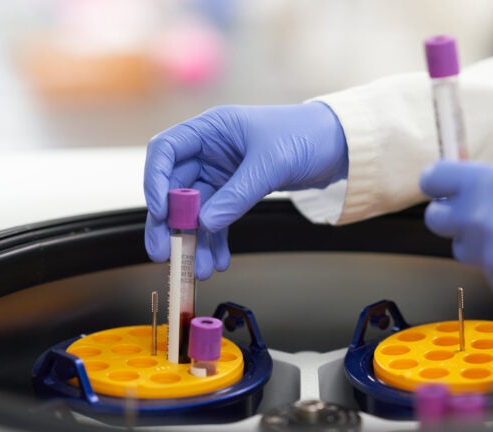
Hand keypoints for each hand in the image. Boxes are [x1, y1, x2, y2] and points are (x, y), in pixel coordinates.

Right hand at [144, 102, 347, 278]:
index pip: (166, 150)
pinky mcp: (236, 190)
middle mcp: (210, 149)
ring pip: (196, 209)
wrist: (337, 144)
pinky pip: (217, 217)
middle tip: (165, 252)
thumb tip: (206, 223)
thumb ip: (237, 195)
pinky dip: (216, 239)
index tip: (160, 212)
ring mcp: (222, 171)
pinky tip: (219, 259)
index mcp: (211, 128)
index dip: (155, 181)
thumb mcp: (270, 163)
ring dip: (195, 240)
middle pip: (174, 186)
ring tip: (199, 268)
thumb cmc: (305, 134)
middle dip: (169, 223)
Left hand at [420, 161, 492, 316]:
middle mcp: (479, 218)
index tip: (444, 190)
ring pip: (466, 252)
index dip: (439, 186)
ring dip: (484, 249)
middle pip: (436, 220)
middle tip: (480, 220)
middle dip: (454, 220)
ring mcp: (489, 256)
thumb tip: (470, 191)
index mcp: (487, 183)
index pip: (433, 179)